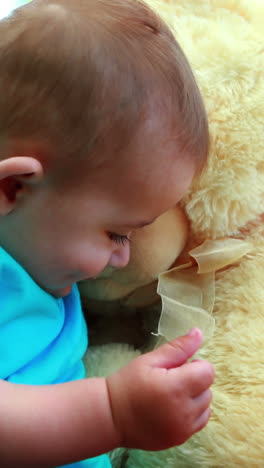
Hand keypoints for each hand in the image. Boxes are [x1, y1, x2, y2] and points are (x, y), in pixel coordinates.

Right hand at [107, 328, 213, 450]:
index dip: (195, 365)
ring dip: (195, 398)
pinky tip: (174, 408)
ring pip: (206, 406)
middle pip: (208, 389)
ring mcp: (183, 429)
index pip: (207, 372)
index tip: (178, 366)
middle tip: (171, 380)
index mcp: (175, 387)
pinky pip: (200, 421)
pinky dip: (192, 413)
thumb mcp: (149, 360)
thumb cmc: (128, 383)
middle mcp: (184, 411)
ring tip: (172, 395)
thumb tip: (198, 332)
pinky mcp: (180, 439)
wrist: (111, 416)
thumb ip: (177, 348)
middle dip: (194, 381)